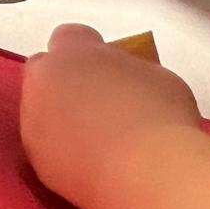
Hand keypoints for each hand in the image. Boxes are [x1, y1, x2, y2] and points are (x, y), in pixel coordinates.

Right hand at [22, 23, 202, 208]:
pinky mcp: (169, 79)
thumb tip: (53, 112)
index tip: (56, 109)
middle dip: (80, 62)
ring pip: (119, 64)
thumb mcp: (40, 147)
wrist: (148, 168)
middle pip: (77, 40)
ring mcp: (131, 64)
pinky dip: (153, 102)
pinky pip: (155, 84)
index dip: (49, 84)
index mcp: (46, 72)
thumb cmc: (83, 164)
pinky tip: (155, 134)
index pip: (40, 63)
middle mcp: (86, 56)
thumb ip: (42, 116)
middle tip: (87, 101)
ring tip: (128, 128)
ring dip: (120, 85)